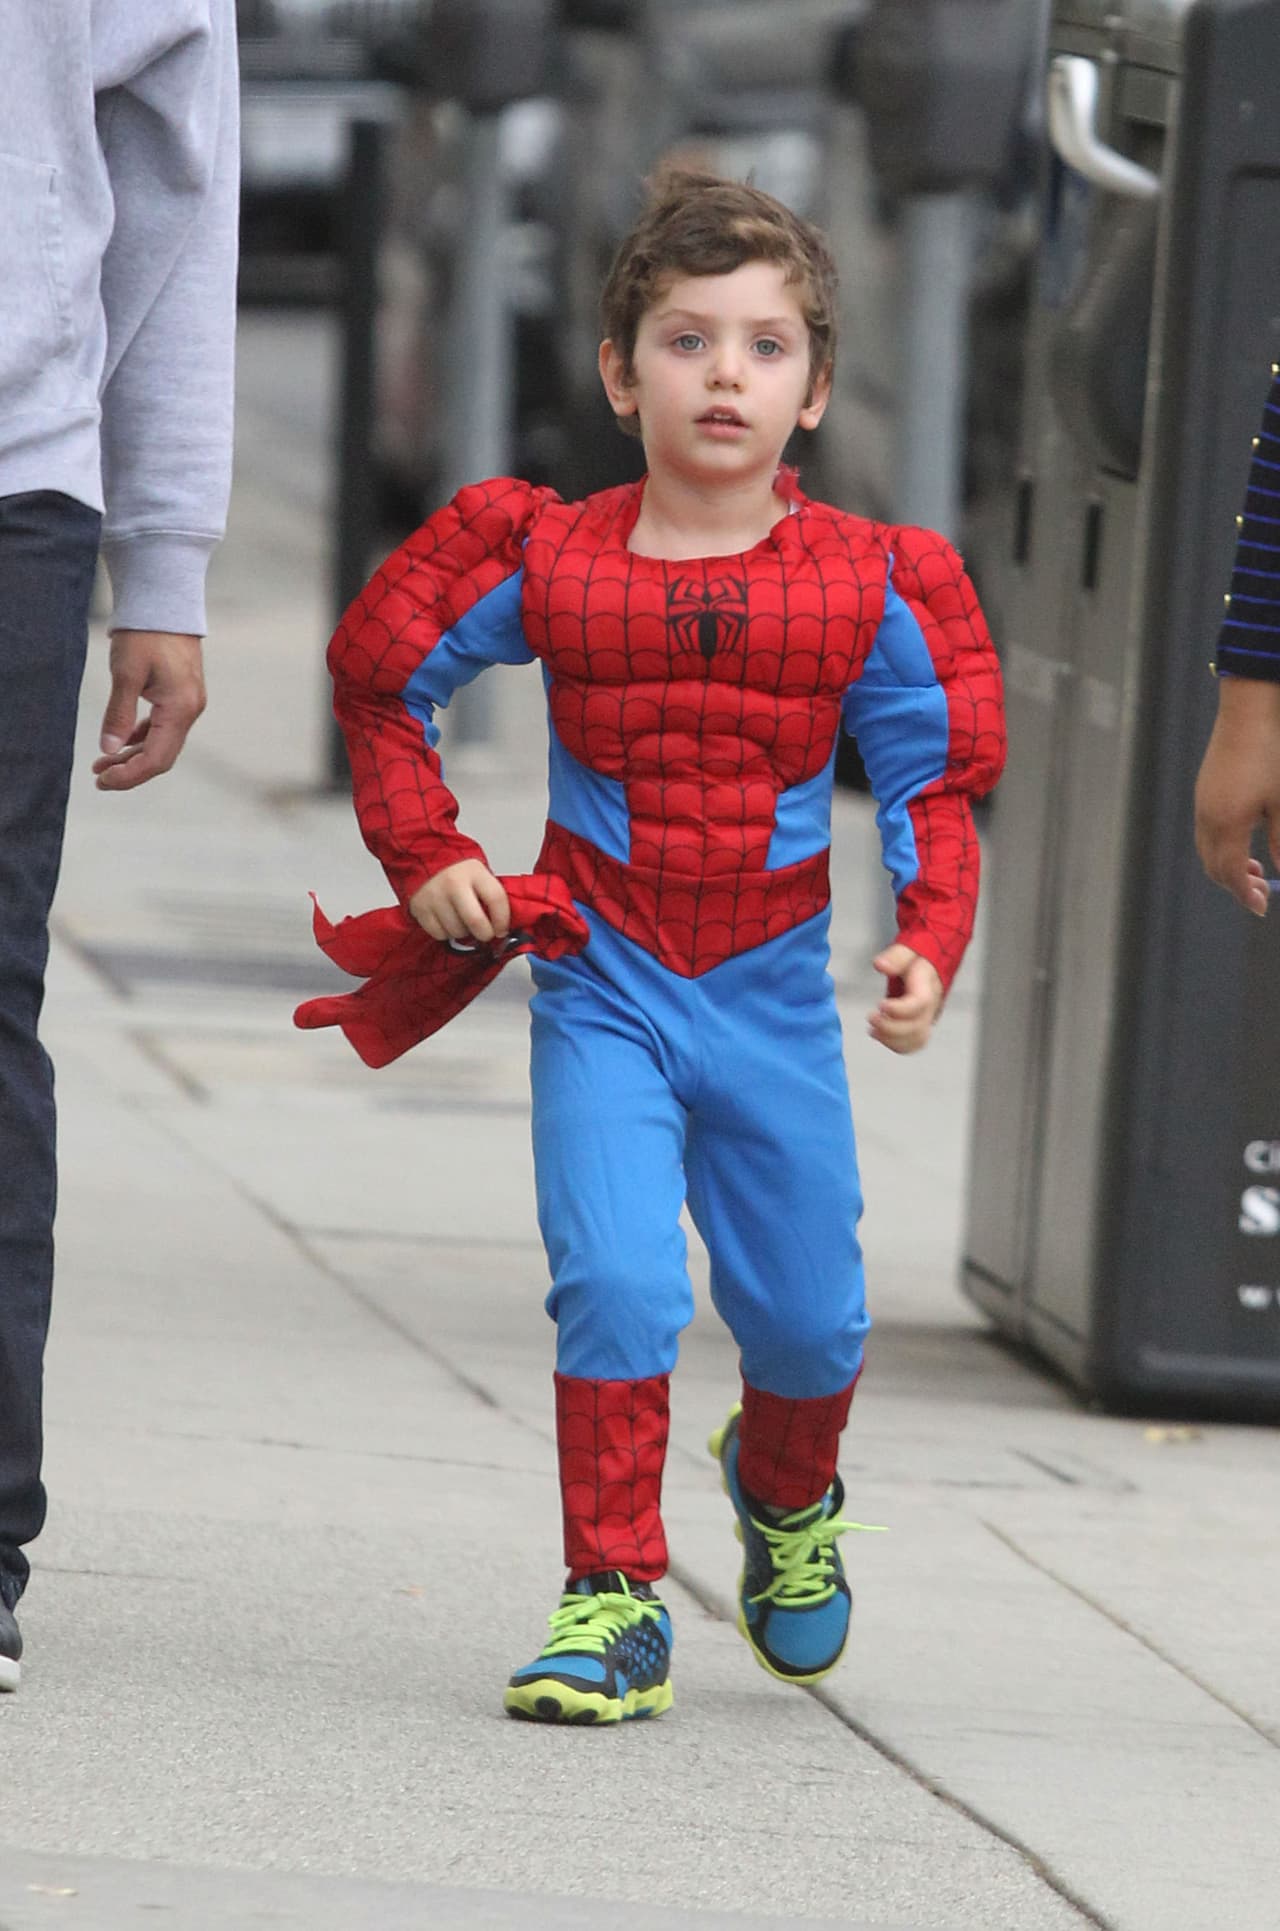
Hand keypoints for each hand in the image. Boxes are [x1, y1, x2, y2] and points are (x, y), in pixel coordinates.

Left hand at [92, 631, 205, 790]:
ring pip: (162, 744)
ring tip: (102, 764)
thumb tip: (109, 750)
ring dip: (133, 756)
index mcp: (180, 709)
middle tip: (98, 777)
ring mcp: (188, 704)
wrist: (164, 601)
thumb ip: (119, 714)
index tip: (102, 780)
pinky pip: (162, 728)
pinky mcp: (181, 696)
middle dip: (130, 771)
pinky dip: (141, 739)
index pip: (156, 759)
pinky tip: (121, 743)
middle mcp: (190, 711)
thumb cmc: (145, 634)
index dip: (129, 775)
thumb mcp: (126, 674)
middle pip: (161, 757)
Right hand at [408, 861, 509, 944]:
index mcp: (474, 872)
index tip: (502, 929)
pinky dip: (446, 933)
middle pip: (475, 920)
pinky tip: (447, 921)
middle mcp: (454, 882)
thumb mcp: (479, 876)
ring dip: (464, 932)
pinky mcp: (421, 908)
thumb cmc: (458, 874)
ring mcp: (435, 896)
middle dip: (485, 934)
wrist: (425, 863)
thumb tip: (503, 924)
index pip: (496, 899)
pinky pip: (440, 934)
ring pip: (457, 931)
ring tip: (462, 920)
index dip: (502, 920)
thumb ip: (492, 897)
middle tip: (485, 933)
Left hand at [868, 942, 943, 1053]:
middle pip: (917, 1026)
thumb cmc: (916, 959)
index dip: (900, 1009)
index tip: (880, 1005)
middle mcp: (932, 1006)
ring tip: (872, 1030)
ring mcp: (928, 1018)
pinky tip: (879, 1035)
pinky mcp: (922, 1026)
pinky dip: (896, 1045)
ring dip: (892, 1039)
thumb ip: (895, 957)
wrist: (929, 967)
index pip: (920, 1003)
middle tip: (871, 1017)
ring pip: (917, 1039)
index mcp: (928, 986)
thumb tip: (879, 965)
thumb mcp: (906, 951)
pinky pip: (914, 1044)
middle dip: (891, 1027)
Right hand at [1194, 676, 1279, 915]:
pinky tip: (1244, 843)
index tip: (1261, 907)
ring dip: (1227, 868)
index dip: (1246, 894)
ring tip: (1256, 870)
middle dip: (1236, 885)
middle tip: (1262, 893)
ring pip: (1207, 852)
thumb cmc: (1271, 755)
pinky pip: (1206, 835)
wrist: (1248, 714)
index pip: (1232, 873)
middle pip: (1215, 868)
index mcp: (1228, 823)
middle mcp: (1208, 818)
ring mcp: (1202, 806)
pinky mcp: (1203, 795)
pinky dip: (1222, 849)